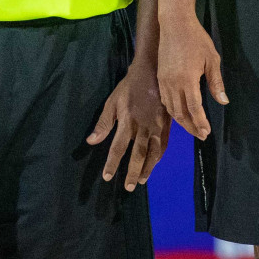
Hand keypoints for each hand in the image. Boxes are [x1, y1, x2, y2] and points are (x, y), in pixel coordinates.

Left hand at [88, 58, 170, 190]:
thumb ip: (104, 123)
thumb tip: (91, 141)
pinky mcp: (166, 124)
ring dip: (147, 168)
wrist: (153, 71)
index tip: (107, 177)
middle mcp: (142, 128)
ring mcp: (156, 127)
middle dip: (132, 172)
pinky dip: (159, 156)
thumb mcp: (112, 102)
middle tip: (128, 187)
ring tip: (142, 180)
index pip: (118, 148)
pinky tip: (154, 163)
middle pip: (137, 155)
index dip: (112, 164)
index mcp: (127, 122)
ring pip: (152, 153)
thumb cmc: (129, 87)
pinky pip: (163, 144)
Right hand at [157, 14, 226, 140]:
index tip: (206, 132)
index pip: (194, 109)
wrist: (175, 24)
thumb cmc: (197, 39)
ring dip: (181, 121)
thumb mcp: (212, 59)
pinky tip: (179, 113)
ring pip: (171, 108)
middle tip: (201, 135)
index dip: (200, 122)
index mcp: (187, 81)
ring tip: (192, 127)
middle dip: (191, 126)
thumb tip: (223, 102)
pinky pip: (165, 100)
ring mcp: (164, 81)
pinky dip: (172, 110)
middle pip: (181, 113)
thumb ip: (216, 82)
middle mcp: (173, 84)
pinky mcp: (160, 77)